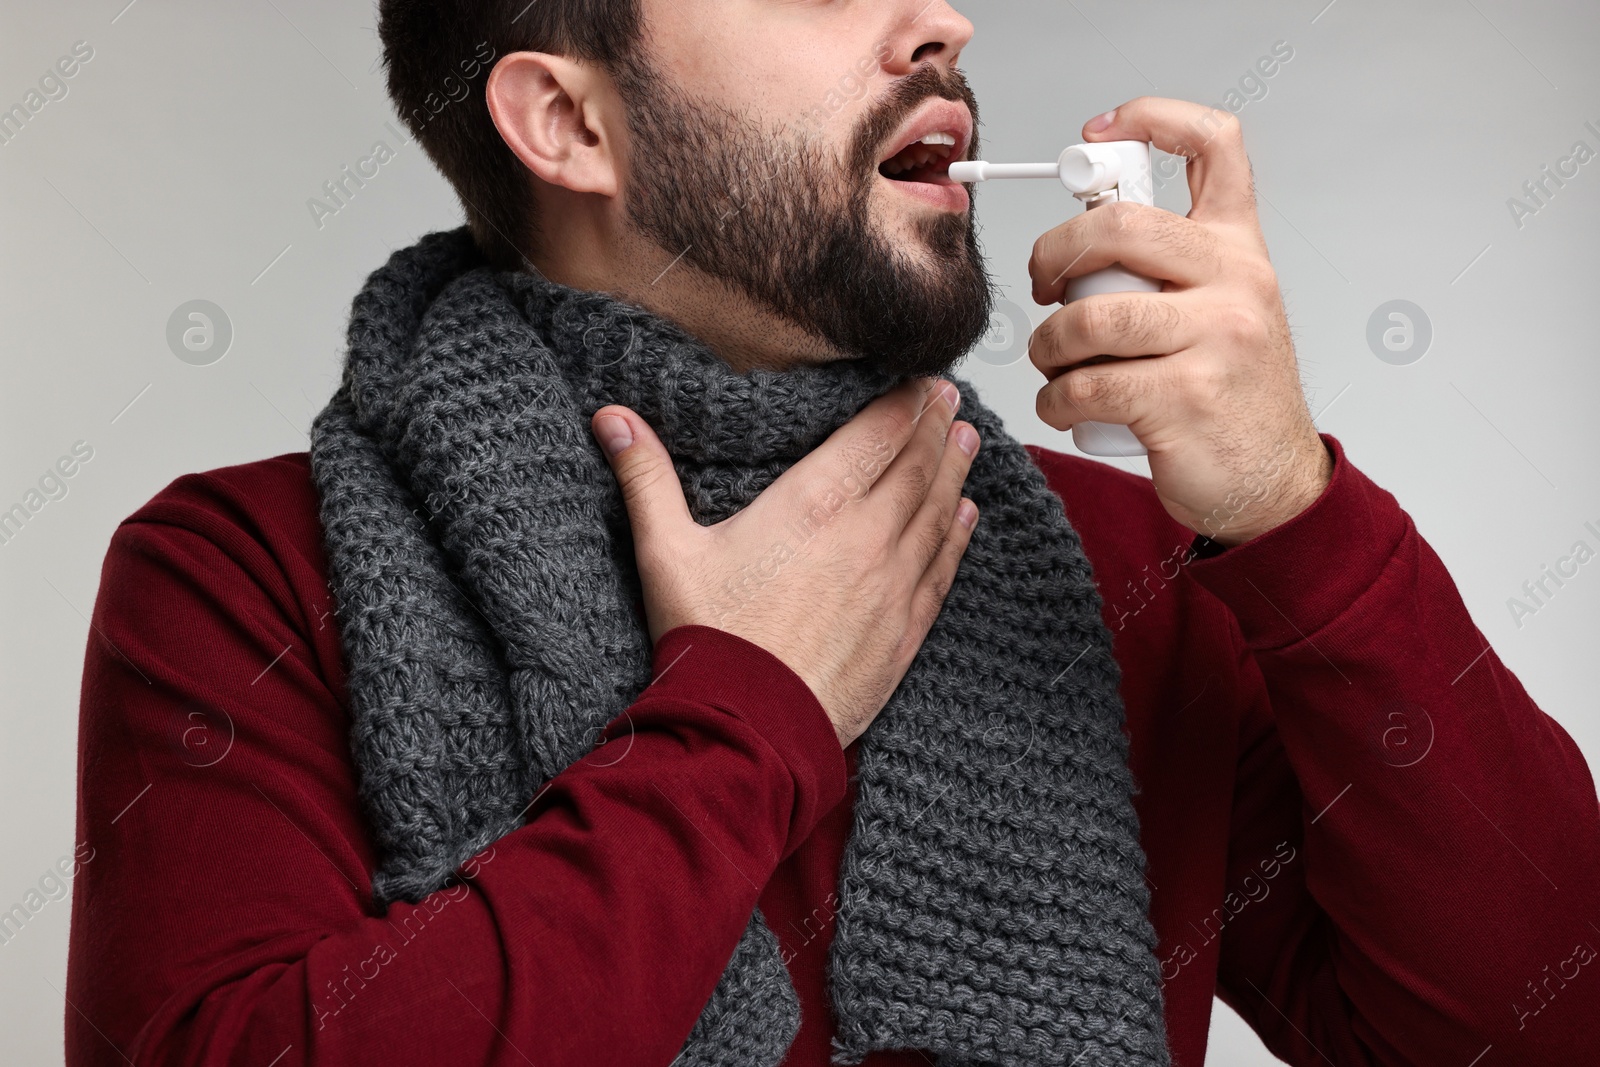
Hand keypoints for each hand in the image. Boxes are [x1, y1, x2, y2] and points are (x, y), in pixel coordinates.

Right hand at [591, 377, 980, 746]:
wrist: (747, 727)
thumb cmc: (709, 638)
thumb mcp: (666, 551)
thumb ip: (646, 478)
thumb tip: (612, 418)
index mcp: (813, 504)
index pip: (876, 435)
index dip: (906, 402)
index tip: (923, 379)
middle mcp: (865, 536)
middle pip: (916, 467)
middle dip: (936, 427)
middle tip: (952, 400)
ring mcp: (891, 584)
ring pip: (937, 513)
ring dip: (956, 472)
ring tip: (969, 441)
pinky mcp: (903, 631)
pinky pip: (941, 570)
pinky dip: (957, 537)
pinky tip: (967, 517)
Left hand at [1027, 96, 1332, 545]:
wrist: (1272, 484)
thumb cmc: (1227, 396)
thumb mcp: (1219, 311)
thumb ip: (1168, 270)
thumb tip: (1076, 245)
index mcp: (1240, 248)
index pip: (1215, 145)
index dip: (1151, 119)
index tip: (1095, 135)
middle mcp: (1237, 281)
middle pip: (1116, 227)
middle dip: (1052, 254)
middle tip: (1041, 286)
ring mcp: (1216, 339)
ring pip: (1088, 316)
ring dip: (1048, 345)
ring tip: (1054, 363)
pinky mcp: (1185, 398)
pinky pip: (1085, 384)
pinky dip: (1055, 400)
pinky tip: (1066, 408)